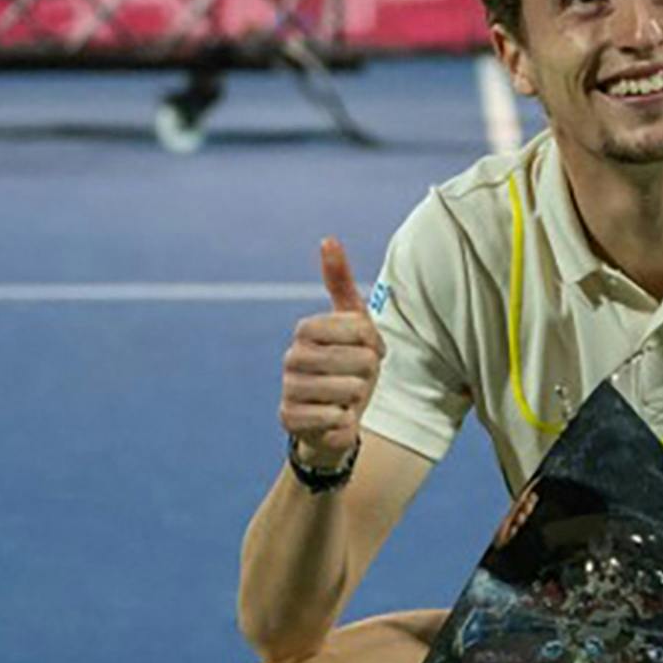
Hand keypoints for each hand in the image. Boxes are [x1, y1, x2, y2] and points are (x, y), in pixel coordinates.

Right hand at [281, 237, 382, 467]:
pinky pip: (335, 420)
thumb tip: (327, 238)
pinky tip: (335, 420)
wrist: (334, 420)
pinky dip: (345, 424)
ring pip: (351, 391)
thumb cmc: (348, 367)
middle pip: (361, 361)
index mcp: (306, 329)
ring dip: (357, 400)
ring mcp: (289, 389)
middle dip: (368, 374)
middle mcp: (292, 357)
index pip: (361, 329)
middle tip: (355, 379)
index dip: (374, 344)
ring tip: (345, 400)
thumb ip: (340, 282)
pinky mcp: (289, 419)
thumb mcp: (352, 323)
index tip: (367, 352)